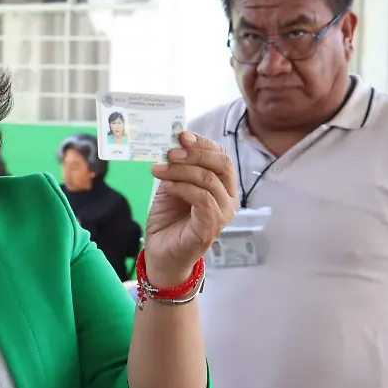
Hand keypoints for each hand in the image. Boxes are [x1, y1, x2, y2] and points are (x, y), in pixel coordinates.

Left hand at [146, 132, 238, 285]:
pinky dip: (182, 187)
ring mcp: (223, 214)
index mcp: (222, 186)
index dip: (203, 143)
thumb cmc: (169, 219)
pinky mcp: (211, 227)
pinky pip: (202, 199)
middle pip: (222, 164)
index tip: (181, 135)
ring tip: (159, 169)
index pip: (221, 156)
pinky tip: (165, 185)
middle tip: (170, 151)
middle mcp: (228, 199)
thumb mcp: (172, 185)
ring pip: (209, 180)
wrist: (161, 253)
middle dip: (195, 153)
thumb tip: (173, 142)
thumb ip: (177, 166)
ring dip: (182, 170)